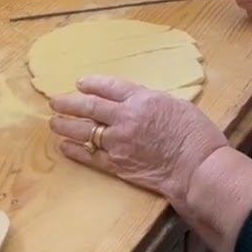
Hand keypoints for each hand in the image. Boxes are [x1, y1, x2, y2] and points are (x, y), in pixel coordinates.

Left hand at [47, 76, 227, 200]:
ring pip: (84, 131)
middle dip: (69, 103)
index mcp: (141, 99)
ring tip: (54, 122)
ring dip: (66, 126)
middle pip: (90, 107)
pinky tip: (64, 147)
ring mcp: (118, 142)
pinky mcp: (117, 165)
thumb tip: (138, 103)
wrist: (197, 168)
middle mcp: (124, 118)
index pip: (109, 87)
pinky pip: (90, 156)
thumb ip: (152, 102)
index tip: (80, 84)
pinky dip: (75, 151)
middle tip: (55, 101)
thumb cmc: (196, 135)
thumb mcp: (176, 105)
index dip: (92, 84)